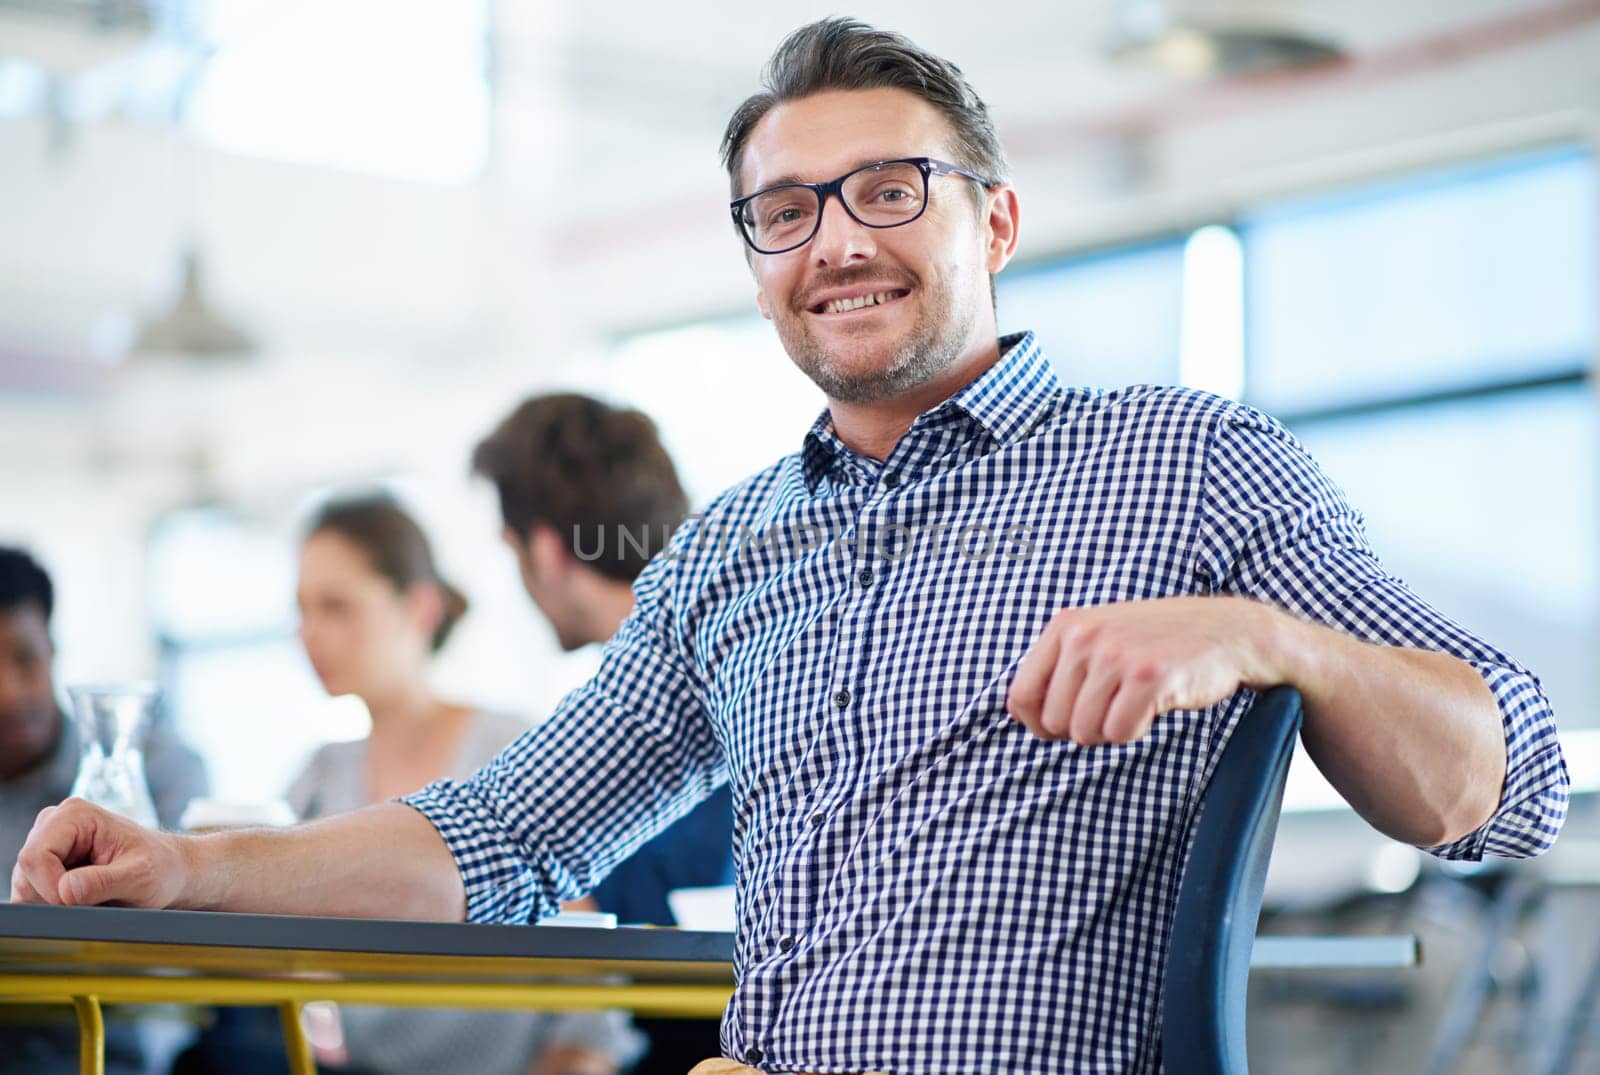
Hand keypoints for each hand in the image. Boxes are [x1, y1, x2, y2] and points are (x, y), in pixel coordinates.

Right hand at [10, 797, 192, 907]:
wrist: (169, 871)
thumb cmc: (160, 868)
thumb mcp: (140, 877)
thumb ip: (103, 882)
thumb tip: (65, 890)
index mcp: (76, 815)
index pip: (34, 857)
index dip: (50, 888)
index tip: (78, 902)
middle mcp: (55, 823)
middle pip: (26, 873)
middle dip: (53, 897)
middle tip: (94, 899)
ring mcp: (48, 843)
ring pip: (24, 886)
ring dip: (54, 902)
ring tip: (93, 896)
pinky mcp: (45, 864)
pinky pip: (30, 893)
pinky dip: (52, 904)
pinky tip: (82, 898)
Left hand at [1005, 596, 1284, 745]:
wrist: (1225, 631)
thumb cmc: (1156, 643)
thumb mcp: (1098, 638)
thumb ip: (1061, 668)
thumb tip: (1026, 719)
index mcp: (1065, 626)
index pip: (1020, 695)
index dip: (1037, 724)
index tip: (1060, 727)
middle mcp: (1084, 636)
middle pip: (1053, 721)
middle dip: (1081, 728)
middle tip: (1113, 708)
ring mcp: (1116, 654)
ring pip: (1084, 731)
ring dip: (1109, 730)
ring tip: (1132, 703)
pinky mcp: (1148, 676)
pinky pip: (1119, 733)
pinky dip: (1135, 731)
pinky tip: (1153, 705)